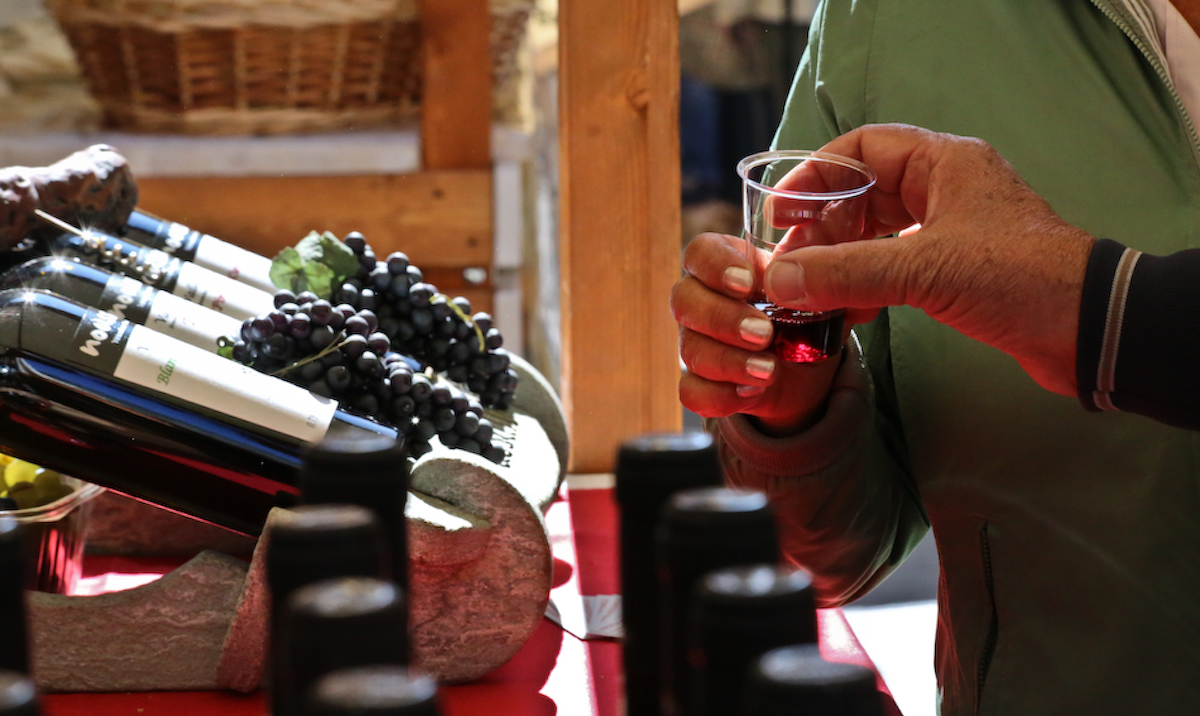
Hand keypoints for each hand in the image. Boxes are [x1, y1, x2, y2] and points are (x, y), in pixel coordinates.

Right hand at [671, 232, 841, 434]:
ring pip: (688, 348)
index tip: (748, 284)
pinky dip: (720, 396)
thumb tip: (820, 275)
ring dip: (728, 361)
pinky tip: (753, 393)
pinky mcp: (704, 382)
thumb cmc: (814, 311)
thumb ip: (833, 274)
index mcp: (730, 264)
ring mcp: (697, 341)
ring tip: (770, 370)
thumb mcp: (833, 288)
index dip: (716, 266)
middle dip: (723, 319)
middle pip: (684, 299)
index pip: (701, 252)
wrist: (809, 367)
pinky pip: (691, 391)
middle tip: (764, 334)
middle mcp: (704, 299)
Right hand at [761, 123, 1094, 395]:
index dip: (813, 174)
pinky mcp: (954, 268)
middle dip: (820, 228)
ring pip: (875, 233)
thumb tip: (779, 279)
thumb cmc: (1018, 278)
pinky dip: (863, 284)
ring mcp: (949, 228)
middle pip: (861, 192)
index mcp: (941, 162)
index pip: (860, 147)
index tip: (781, 212)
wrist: (1088, 329)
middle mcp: (943, 187)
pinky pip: (892, 265)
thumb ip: (846, 272)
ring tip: (807, 290)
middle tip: (788, 262)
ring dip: (839, 260)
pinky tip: (844, 311)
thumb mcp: (924, 270)